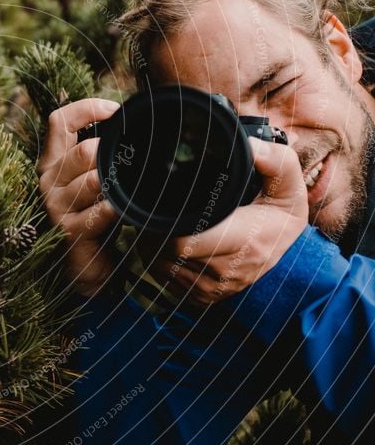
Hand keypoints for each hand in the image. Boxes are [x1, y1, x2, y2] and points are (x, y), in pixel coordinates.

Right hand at [37, 98, 121, 296]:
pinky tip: (125, 211)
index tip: (116, 113)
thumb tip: (130, 125)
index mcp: (52, 162)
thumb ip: (99, 155)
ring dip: (117, 185)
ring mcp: (56, 207)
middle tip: (131, 168)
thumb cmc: (93, 217)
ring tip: (127, 192)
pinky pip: (101, 211)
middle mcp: (48, 181)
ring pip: (94, 180)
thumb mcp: (92, 180)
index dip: (88, 108)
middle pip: (84, 151)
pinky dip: (118, 209)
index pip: (59, 120)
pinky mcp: (69, 231)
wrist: (82, 270)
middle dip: (113, 157)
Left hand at [145, 137, 308, 305]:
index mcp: (244, 244)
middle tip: (157, 206)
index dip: (165, 223)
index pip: (182, 241)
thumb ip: (276, 161)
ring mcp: (212, 289)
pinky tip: (167, 241)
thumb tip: (251, 147)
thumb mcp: (289, 187)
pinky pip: (164, 277)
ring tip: (165, 221)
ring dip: (155, 244)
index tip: (163, 203)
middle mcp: (226, 273)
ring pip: (161, 264)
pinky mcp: (201, 298)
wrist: (284, 253)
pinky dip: (159, 259)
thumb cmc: (279, 215)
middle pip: (166, 251)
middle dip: (156, 229)